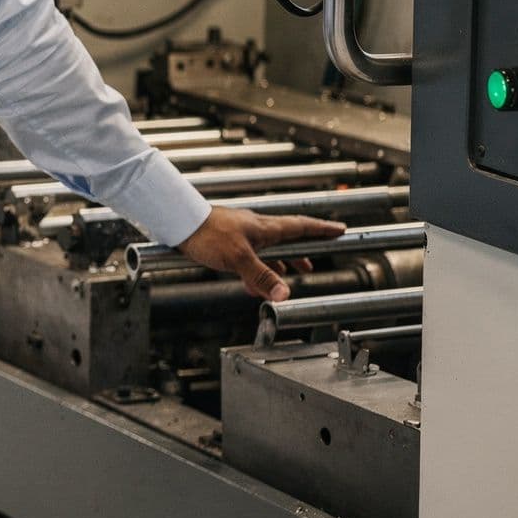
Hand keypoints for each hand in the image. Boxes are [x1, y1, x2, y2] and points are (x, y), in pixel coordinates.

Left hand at [176, 207, 345, 301]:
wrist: (178, 224)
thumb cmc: (207, 234)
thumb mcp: (238, 259)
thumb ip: (262, 277)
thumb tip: (285, 294)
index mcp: (265, 228)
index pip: (301, 226)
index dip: (321, 229)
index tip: (339, 229)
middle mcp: (256, 229)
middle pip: (288, 239)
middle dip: (304, 250)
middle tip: (318, 258)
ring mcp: (242, 235)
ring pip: (269, 251)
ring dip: (280, 264)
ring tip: (291, 276)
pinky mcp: (227, 243)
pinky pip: (250, 259)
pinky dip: (256, 272)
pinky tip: (253, 286)